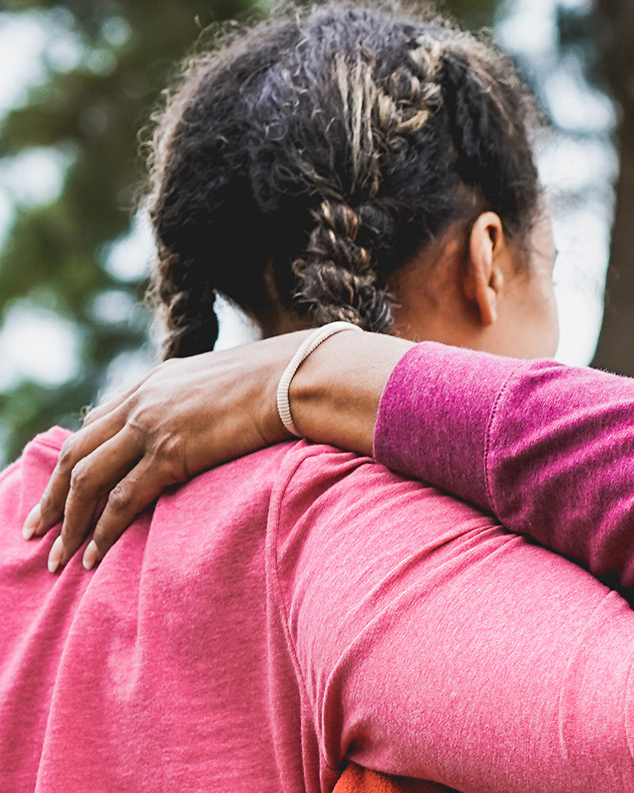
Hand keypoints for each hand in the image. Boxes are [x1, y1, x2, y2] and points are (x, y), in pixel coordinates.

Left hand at [23, 328, 408, 570]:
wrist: (297, 376)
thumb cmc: (278, 380)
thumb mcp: (222, 382)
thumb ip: (198, 402)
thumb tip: (206, 422)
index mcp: (150, 385)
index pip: (93, 427)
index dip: (71, 463)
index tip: (61, 493)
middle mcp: (140, 405)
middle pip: (75, 456)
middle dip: (51, 499)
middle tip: (35, 531)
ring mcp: (151, 428)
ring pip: (87, 481)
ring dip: (68, 524)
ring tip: (59, 557)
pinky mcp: (171, 454)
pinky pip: (121, 500)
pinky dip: (101, 532)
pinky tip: (94, 557)